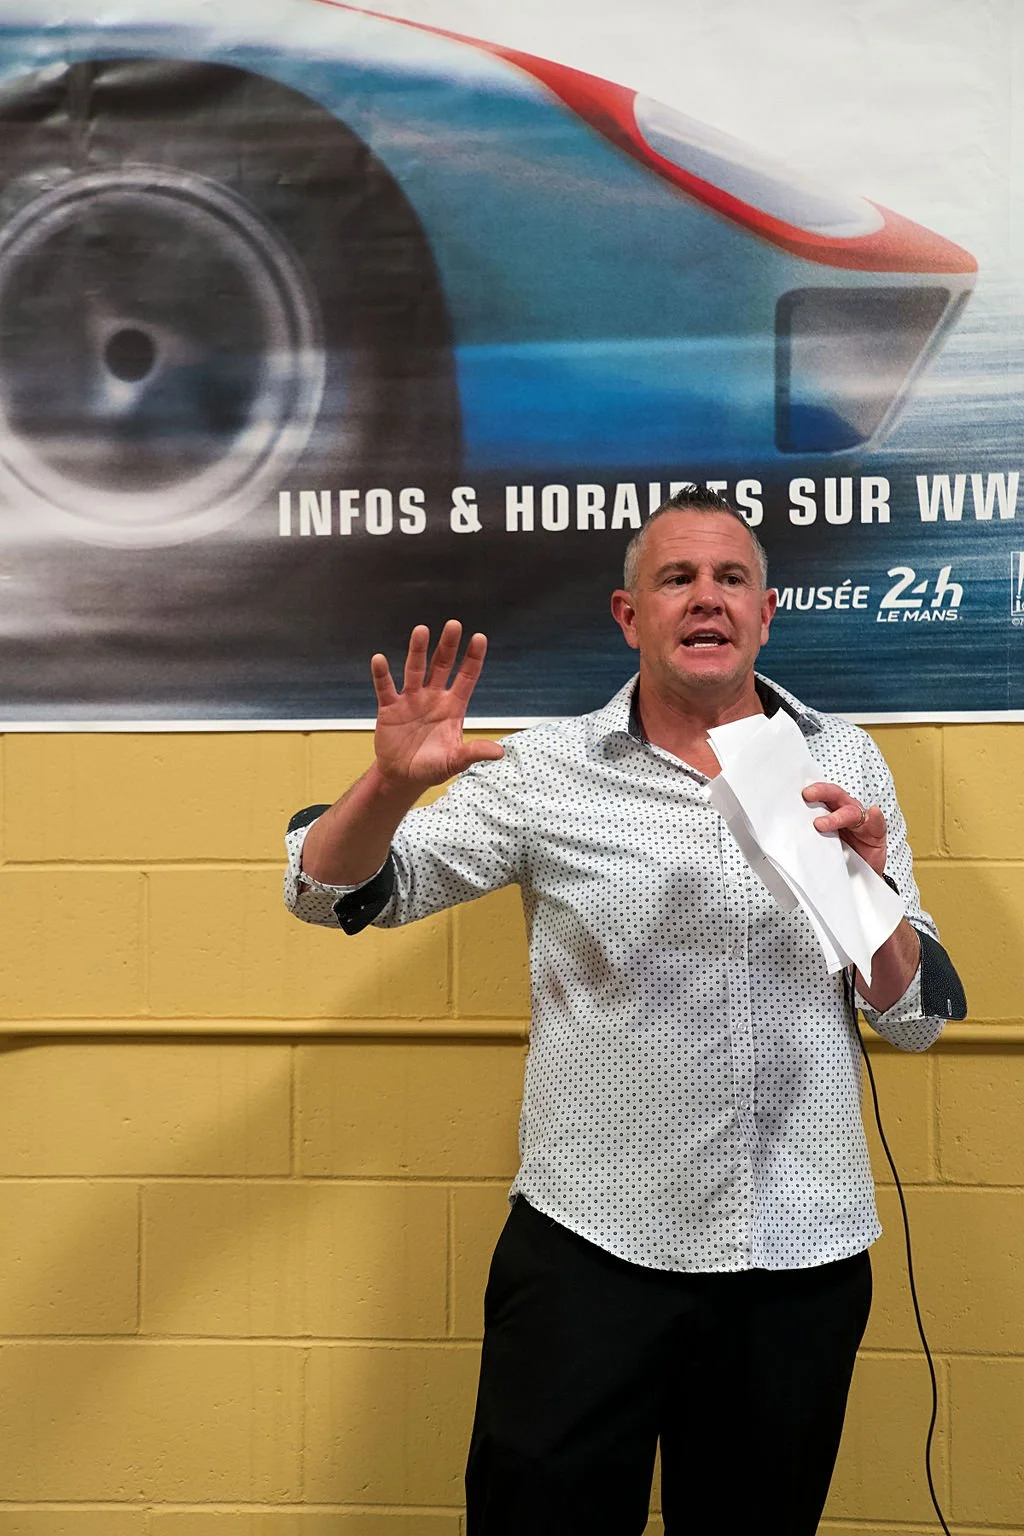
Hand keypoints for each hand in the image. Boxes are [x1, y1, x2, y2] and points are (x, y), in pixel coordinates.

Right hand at [371, 620, 503, 790]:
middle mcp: (433, 697)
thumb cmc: (432, 767)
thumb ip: (473, 753)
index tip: (480, 638)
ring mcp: (411, 700)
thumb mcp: (455, 762)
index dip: (473, 658)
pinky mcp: (390, 708)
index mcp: (453, 706)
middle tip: (454, 624)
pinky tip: (379, 659)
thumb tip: (499, 752)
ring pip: (415, 670)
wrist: (403, 776)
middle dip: (448, 646)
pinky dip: (382, 674)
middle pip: (442, 665)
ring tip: (421, 630)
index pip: (467, 677)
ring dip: (418, 651)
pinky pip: (386, 688)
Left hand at [802, 781, 886, 876]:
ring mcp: (860, 822)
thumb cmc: (838, 858)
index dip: (809, 791)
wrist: (857, 877)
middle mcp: (845, 812)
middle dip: (821, 792)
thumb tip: (787, 832)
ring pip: (851, 810)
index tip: (796, 793)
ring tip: (821, 824)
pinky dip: (875, 817)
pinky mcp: (875, 832)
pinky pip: (876, 822)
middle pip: (835, 796)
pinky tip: (873, 813)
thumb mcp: (820, 845)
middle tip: (808, 795)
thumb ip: (808, 835)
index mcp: (830, 811)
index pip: (820, 796)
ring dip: (837, 815)